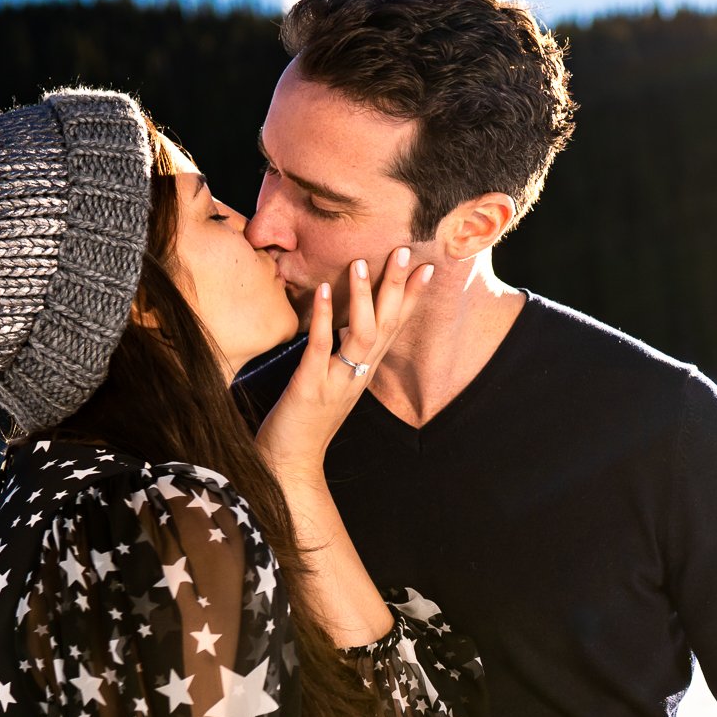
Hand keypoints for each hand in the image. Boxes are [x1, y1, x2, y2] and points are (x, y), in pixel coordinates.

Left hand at [258, 249, 429, 479]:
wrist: (289, 465)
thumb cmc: (304, 424)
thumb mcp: (329, 384)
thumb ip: (340, 357)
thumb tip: (342, 325)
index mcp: (363, 372)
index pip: (394, 329)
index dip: (412, 299)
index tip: (427, 268)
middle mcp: (358, 375)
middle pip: (387, 326)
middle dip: (398, 288)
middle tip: (406, 251)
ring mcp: (337, 382)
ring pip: (362, 335)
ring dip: (365, 298)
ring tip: (363, 262)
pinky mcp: (311, 388)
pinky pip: (322, 348)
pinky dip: (327, 318)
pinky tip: (326, 290)